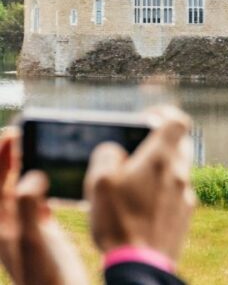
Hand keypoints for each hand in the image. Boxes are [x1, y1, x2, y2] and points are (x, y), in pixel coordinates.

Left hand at [0, 129, 87, 284]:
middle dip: (3, 159)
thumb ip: (29, 204)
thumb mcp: (34, 237)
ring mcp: (23, 229)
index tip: (12, 134)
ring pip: (13, 191)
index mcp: (0, 224)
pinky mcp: (39, 234)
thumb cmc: (45, 274)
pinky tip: (43, 183)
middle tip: (16, 135)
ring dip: (15, 170)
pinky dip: (33, 187)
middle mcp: (8, 224)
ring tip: (24, 149)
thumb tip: (32, 176)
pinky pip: (31, 203)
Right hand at [85, 106, 195, 262]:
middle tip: (138, 150)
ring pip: (179, 169)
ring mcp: (186, 193)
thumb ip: (106, 155)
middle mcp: (180, 172)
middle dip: (162, 142)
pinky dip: (164, 192)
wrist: (141, 264)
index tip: (146, 118)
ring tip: (135, 182)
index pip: (178, 120)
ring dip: (161, 169)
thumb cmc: (119, 221)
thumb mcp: (99, 182)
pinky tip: (144, 205)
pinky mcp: (186, 214)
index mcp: (161, 158)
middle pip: (181, 143)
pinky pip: (177, 193)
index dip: (163, 113)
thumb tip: (114, 150)